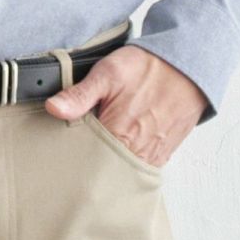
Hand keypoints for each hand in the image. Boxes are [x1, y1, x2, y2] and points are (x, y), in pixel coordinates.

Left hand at [43, 46, 206, 168]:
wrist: (186, 67)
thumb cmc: (147, 68)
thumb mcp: (107, 73)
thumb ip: (79, 95)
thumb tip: (53, 108)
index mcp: (118, 134)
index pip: (85, 157)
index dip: (71, 151)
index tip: (61, 145)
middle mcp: (137, 151)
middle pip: (103, 169)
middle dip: (89, 162)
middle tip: (79, 147)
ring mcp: (151, 156)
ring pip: (121, 171)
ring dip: (108, 163)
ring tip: (98, 148)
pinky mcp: (162, 155)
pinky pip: (140, 169)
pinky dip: (127, 163)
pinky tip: (119, 149)